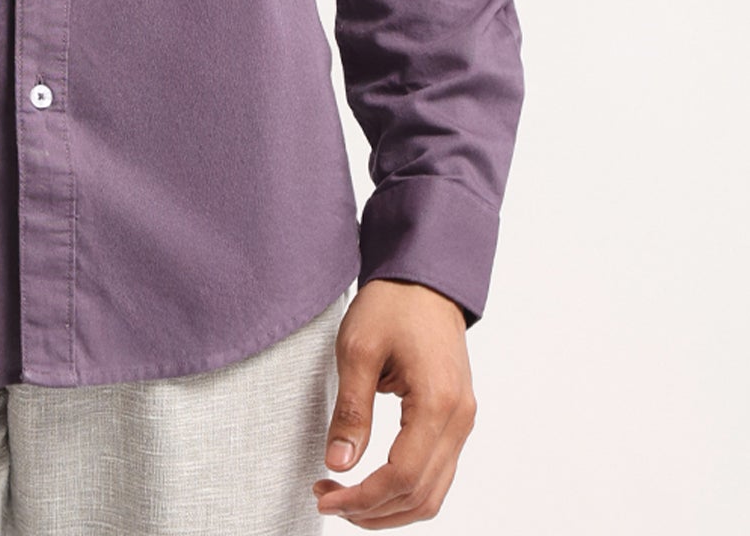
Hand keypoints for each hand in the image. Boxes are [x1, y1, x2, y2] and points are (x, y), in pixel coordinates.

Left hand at [311, 278, 476, 524]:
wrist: (424, 277)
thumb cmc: (392, 304)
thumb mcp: (358, 348)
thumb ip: (350, 410)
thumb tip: (338, 465)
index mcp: (438, 402)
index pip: (402, 477)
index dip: (362, 498)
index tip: (325, 497)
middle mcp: (459, 420)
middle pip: (421, 496)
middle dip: (372, 511)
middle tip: (327, 500)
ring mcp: (462, 422)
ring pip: (432, 493)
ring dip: (389, 508)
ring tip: (345, 498)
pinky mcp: (455, 420)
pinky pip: (436, 473)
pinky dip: (404, 490)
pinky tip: (372, 485)